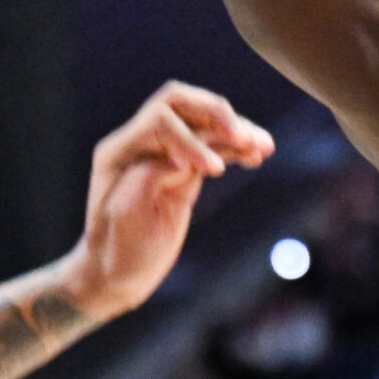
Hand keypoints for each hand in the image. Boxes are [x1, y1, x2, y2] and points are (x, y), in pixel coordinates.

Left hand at [62, 82, 274, 320]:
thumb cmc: (115, 253)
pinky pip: (212, 146)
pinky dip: (235, 147)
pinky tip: (256, 154)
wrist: (115, 276)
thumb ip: (146, 181)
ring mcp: (163, 154)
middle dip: (215, 113)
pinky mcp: (184, 169)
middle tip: (243, 137)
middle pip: (179, 103)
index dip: (191, 139)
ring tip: (264, 144)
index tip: (215, 171)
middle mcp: (139, 143)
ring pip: (202, 122)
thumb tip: (179, 160)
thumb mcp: (123, 220)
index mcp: (119, 151)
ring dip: (235, 129)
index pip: (160, 120)